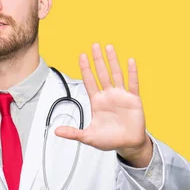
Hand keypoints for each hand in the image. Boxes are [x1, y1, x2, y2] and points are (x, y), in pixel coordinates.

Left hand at [55, 43, 152, 166]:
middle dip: (97, 59)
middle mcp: (108, 95)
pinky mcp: (133, 99)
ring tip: (108, 47)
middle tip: (94, 45)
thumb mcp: (88, 137)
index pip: (89, 81)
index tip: (81, 56)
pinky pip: (133, 83)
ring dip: (112, 61)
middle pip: (101, 73)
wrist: (128, 144)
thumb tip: (56, 131)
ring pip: (116, 74)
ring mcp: (121, 96)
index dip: (85, 68)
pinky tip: (130, 61)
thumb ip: (73, 133)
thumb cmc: (109, 139)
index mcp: (96, 101)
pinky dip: (132, 72)